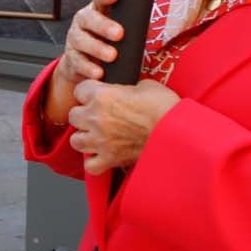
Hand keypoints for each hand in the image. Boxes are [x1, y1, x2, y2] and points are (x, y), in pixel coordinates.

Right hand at [56, 0, 122, 89]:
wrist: (87, 64)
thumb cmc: (111, 42)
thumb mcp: (119, 28)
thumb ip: (130, 22)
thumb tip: (153, 21)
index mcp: (97, 10)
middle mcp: (83, 21)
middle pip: (89, 18)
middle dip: (104, 26)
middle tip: (119, 34)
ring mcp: (75, 39)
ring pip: (81, 40)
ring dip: (97, 48)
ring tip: (112, 56)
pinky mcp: (71, 59)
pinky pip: (77, 62)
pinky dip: (88, 68)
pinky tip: (99, 73)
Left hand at [66, 78, 180, 175]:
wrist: (177, 131)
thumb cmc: (164, 107)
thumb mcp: (145, 85)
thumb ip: (126, 87)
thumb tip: (126, 91)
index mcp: (102, 95)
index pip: (79, 90)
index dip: (88, 92)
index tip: (95, 94)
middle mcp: (96, 118)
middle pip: (73, 116)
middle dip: (83, 115)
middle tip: (97, 115)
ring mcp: (101, 140)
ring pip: (76, 141)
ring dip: (84, 137)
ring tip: (96, 135)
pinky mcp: (110, 159)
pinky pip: (90, 165)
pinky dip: (94, 161)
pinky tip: (101, 155)